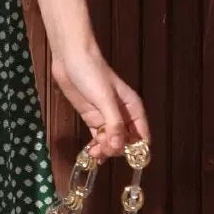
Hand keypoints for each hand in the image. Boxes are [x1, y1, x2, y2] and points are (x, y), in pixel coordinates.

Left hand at [49, 44, 150, 161]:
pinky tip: (91, 153)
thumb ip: (114, 123)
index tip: (124, 155)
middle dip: (116, 150)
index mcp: (133, 108)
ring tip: (93, 152)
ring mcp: (107, 118)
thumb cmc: (92, 73)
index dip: (136, 149)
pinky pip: (98, 138)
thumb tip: (119, 146)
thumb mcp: (105, 98)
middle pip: (126, 142)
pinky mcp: (92, 118)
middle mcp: (122, 115)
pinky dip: (96, 147)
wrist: (70, 58)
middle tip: (102, 149)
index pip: (142, 136)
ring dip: (105, 150)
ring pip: (112, 142)